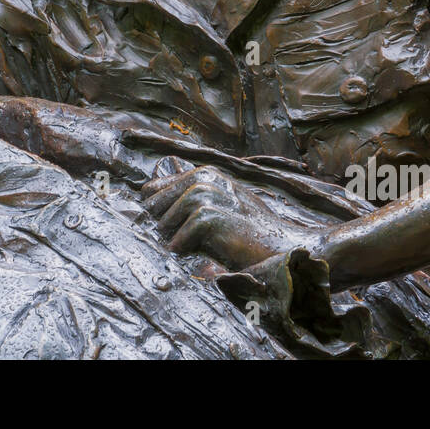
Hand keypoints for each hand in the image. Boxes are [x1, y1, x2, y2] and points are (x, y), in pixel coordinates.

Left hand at [140, 165, 313, 270]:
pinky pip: (183, 233)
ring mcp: (211, 195)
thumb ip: (191, 203)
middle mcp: (206, 179)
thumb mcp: (220, 208)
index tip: (149, 223)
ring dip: (167, 233)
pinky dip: (181, 245)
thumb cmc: (248, 231)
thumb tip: (152, 209)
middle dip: (154, 220)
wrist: (280, 244)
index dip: (150, 205)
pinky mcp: (214, 216)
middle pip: (157, 199)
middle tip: (157, 239)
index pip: (158, 186)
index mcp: (205, 175)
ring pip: (168, 215)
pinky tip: (184, 253)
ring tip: (173, 247)